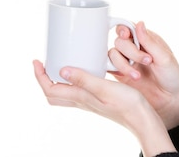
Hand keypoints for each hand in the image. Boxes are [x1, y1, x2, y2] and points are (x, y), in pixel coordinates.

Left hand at [32, 60, 175, 155]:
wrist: (142, 118)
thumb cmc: (126, 104)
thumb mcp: (104, 88)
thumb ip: (84, 79)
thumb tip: (61, 70)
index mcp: (80, 97)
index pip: (50, 89)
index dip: (40, 76)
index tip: (37, 61)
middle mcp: (82, 100)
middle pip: (54, 94)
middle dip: (45, 79)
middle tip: (45, 64)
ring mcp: (90, 101)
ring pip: (65, 93)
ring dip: (57, 81)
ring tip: (60, 65)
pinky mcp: (99, 99)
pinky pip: (78, 91)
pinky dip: (72, 81)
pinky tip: (84, 71)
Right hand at [108, 21, 178, 128]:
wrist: (170, 101)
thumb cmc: (172, 78)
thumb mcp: (165, 58)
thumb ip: (150, 42)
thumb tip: (139, 23)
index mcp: (147, 40)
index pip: (129, 28)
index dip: (124, 29)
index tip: (127, 35)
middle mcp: (134, 49)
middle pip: (120, 41)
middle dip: (131, 51)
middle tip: (147, 61)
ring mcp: (126, 62)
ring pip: (113, 54)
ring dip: (124, 64)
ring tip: (137, 76)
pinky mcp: (120, 75)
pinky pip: (108, 68)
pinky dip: (113, 70)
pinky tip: (123, 76)